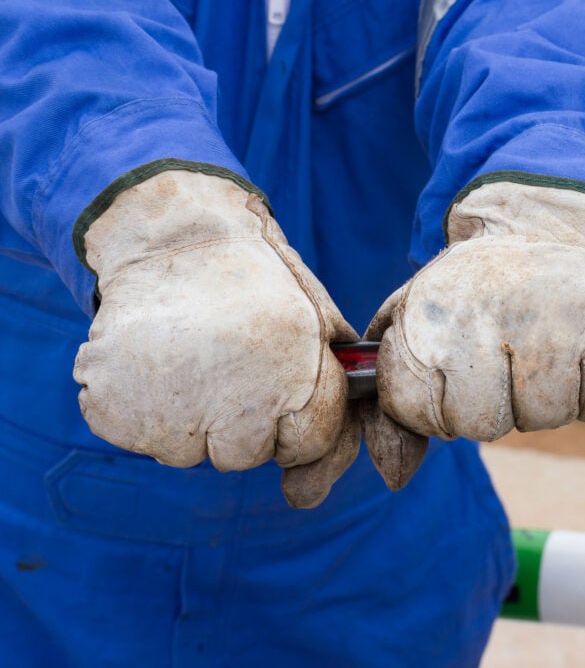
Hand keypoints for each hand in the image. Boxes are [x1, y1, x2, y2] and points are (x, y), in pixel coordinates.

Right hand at [74, 169, 357, 507]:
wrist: (174, 234)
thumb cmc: (254, 280)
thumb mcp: (315, 319)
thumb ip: (333, 393)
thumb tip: (316, 485)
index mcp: (295, 375)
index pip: (308, 446)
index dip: (295, 421)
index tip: (276, 387)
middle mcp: (238, 401)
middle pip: (244, 456)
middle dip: (238, 422)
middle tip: (224, 365)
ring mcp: (172, 410)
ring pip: (186, 451)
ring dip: (187, 418)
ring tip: (186, 357)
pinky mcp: (115, 409)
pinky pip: (137, 435)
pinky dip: (141, 408)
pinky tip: (153, 361)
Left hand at [371, 179, 584, 441]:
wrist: (554, 228)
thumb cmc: (477, 291)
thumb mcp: (418, 324)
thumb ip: (396, 401)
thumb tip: (395, 474)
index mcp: (431, 317)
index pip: (416, 411)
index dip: (435, 404)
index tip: (453, 371)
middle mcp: (489, 319)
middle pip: (482, 425)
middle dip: (493, 405)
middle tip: (506, 359)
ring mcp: (555, 328)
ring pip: (544, 419)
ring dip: (546, 397)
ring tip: (544, 347)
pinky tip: (581, 351)